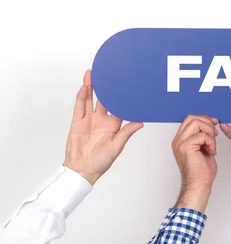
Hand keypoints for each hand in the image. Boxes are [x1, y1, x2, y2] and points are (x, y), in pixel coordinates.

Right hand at [64, 70, 143, 184]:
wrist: (82, 169)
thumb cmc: (101, 161)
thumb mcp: (117, 146)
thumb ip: (127, 132)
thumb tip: (141, 122)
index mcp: (114, 124)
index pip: (119, 106)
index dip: (122, 96)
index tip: (127, 84)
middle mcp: (102, 119)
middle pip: (104, 99)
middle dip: (106, 87)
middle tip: (108, 73)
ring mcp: (89, 120)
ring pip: (90, 99)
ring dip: (91, 87)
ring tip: (93, 74)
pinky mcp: (77, 122)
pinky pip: (79, 107)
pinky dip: (81, 97)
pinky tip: (84, 87)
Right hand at [172, 115, 218, 211]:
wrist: (199, 184)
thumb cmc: (201, 170)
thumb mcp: (202, 148)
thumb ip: (202, 135)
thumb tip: (210, 123)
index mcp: (180, 139)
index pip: (190, 119)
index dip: (204, 119)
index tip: (214, 124)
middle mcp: (178, 140)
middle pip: (192, 118)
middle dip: (207, 123)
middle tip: (215, 133)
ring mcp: (180, 143)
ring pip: (197, 123)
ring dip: (209, 132)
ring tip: (212, 144)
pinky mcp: (186, 147)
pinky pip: (202, 135)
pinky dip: (211, 142)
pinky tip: (212, 152)